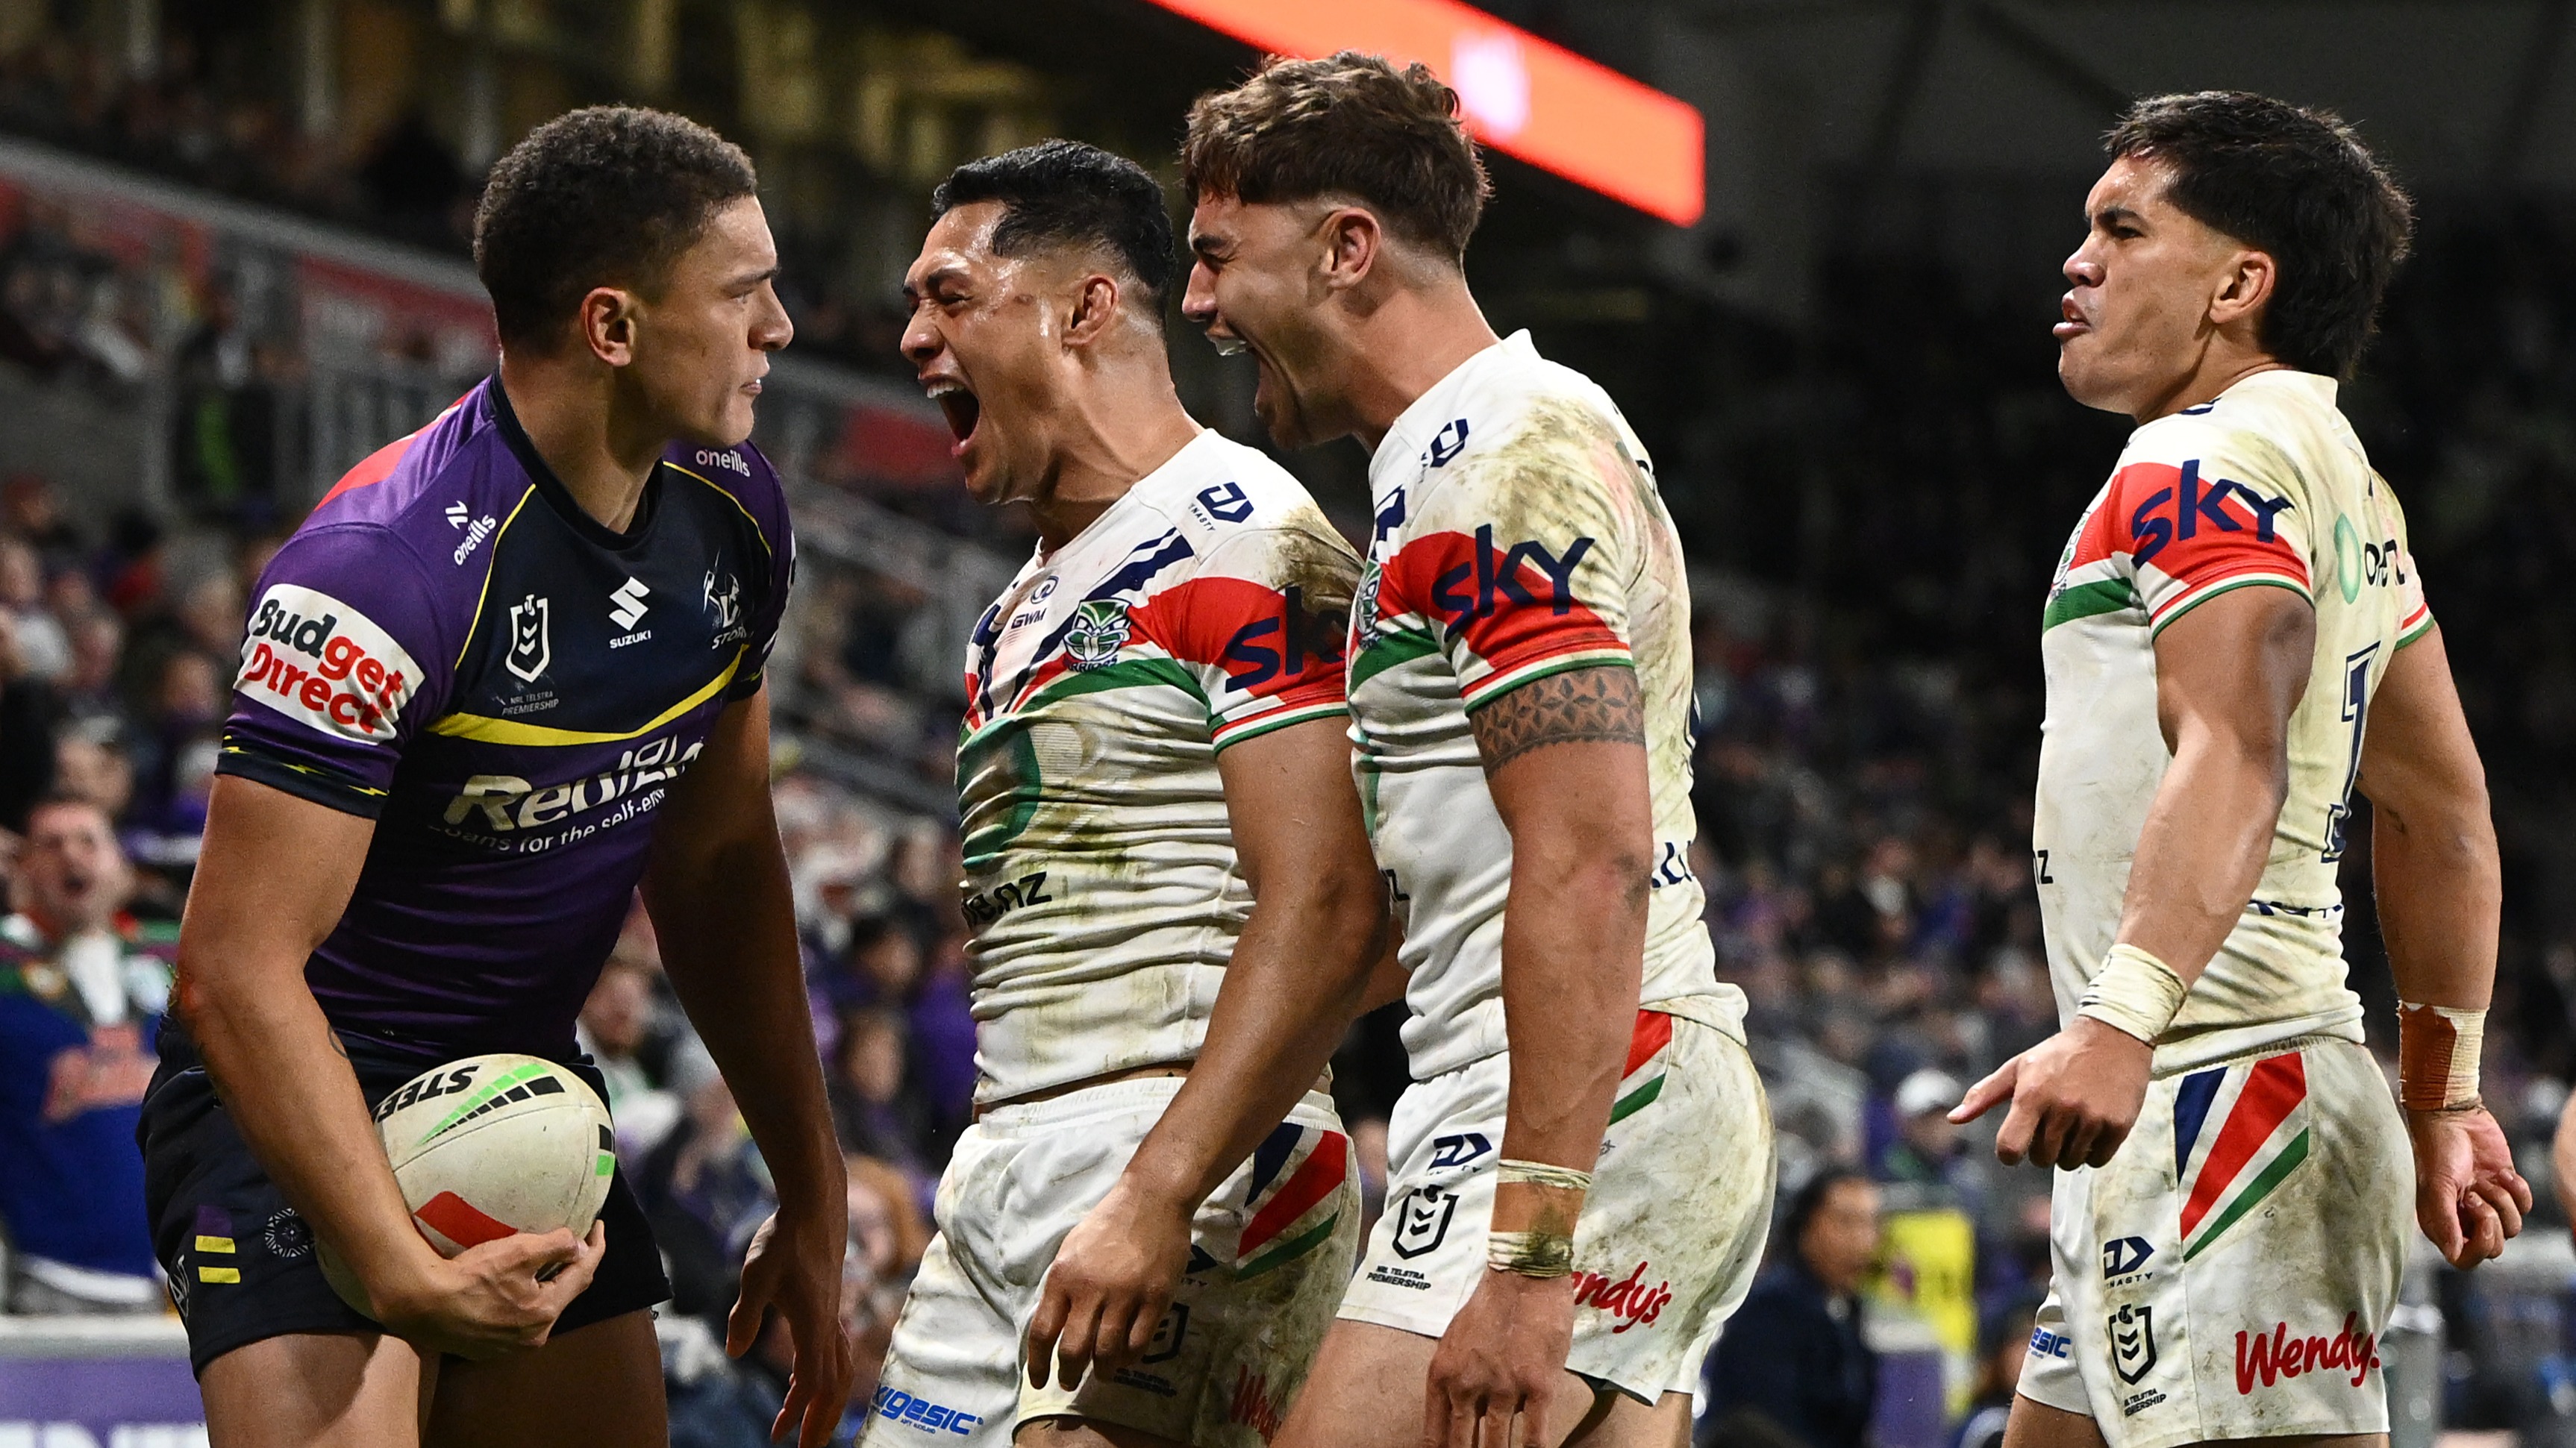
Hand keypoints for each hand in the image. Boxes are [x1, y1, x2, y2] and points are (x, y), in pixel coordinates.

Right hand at [371, 1221, 603, 1359]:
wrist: (421, 1304)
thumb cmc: (471, 1276)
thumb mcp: (518, 1251)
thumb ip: (556, 1246)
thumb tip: (578, 1246)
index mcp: (545, 1313)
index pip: (583, 1275)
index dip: (595, 1248)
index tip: (598, 1228)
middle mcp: (533, 1337)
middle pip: (562, 1295)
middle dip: (570, 1269)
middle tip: (572, 1244)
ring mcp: (509, 1347)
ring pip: (539, 1310)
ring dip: (545, 1286)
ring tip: (544, 1264)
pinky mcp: (488, 1349)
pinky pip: (516, 1321)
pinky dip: (522, 1301)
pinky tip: (512, 1287)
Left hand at [729, 1208, 856, 1447]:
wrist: (815, 1205)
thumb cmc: (785, 1238)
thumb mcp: (755, 1275)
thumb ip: (745, 1315)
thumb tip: (733, 1352)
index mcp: (815, 1325)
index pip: (815, 1383)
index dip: (802, 1415)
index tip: (784, 1438)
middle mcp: (830, 1325)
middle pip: (834, 1385)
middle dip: (820, 1420)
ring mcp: (832, 1316)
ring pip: (837, 1370)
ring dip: (822, 1401)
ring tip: (800, 1421)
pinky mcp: (829, 1306)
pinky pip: (833, 1352)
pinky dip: (822, 1375)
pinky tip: (804, 1379)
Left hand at [1026, 1172, 1192, 1390]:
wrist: (1151, 1199)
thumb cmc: (1108, 1223)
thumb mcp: (1071, 1250)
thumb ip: (1062, 1287)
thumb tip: (1052, 1326)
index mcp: (1063, 1277)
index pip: (1042, 1331)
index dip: (1037, 1364)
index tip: (1038, 1381)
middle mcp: (1091, 1289)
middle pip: (1073, 1350)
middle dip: (1068, 1374)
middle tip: (1070, 1381)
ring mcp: (1125, 1295)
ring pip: (1107, 1353)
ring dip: (1102, 1371)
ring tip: (1102, 1373)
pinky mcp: (1155, 1298)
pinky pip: (1139, 1343)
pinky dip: (1129, 1359)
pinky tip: (1126, 1358)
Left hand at [1423, 1269, 1575, 1447]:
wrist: (1524, 1275)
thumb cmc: (1490, 1304)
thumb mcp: (1455, 1340)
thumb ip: (1456, 1377)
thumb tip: (1467, 1412)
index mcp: (1442, 1375)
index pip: (1434, 1435)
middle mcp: (1467, 1386)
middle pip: (1463, 1445)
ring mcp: (1503, 1389)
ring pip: (1498, 1445)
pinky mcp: (1538, 1387)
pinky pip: (1535, 1436)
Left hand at [1952, 1017, 2152, 1168]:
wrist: (2113, 1036)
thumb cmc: (2057, 1055)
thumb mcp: (2018, 1068)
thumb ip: (1984, 1095)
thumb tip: (1953, 1119)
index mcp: (2032, 1095)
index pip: (2010, 1148)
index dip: (2008, 1154)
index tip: (2015, 1145)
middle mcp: (2062, 1108)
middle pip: (2042, 1158)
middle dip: (2042, 1148)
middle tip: (2051, 1124)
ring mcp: (2092, 1118)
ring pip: (2070, 1162)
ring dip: (2068, 1151)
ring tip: (2073, 1123)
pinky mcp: (2119, 1125)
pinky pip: (2097, 1160)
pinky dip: (2092, 1152)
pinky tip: (2092, 1128)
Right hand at [2409, 1105, 2530, 1267]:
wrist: (2454, 1118)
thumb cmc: (2438, 1151)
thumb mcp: (2438, 1186)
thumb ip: (2445, 1221)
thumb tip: (2453, 1254)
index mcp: (2442, 1224)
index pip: (2465, 1259)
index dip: (2479, 1248)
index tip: (2481, 1220)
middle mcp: (2464, 1219)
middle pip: (2494, 1247)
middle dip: (2491, 1220)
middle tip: (2475, 1195)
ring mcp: (2487, 1205)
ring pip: (2513, 1228)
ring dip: (2502, 1201)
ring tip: (2485, 1179)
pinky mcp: (2506, 1190)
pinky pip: (2526, 1206)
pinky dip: (2518, 1189)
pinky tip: (2501, 1171)